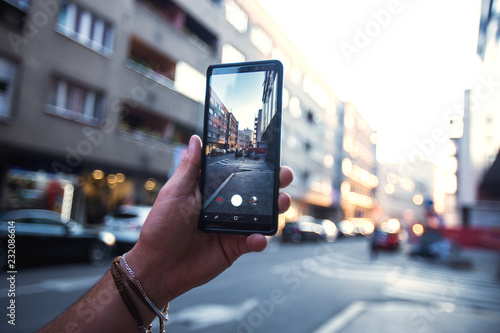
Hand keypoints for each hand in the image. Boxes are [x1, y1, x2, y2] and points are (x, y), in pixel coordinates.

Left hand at [126, 135, 292, 305]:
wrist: (158, 266)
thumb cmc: (161, 227)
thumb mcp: (175, 192)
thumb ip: (190, 167)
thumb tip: (195, 139)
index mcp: (211, 191)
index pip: (237, 174)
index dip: (253, 165)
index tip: (268, 154)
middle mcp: (225, 207)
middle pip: (255, 193)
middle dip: (273, 183)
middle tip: (283, 176)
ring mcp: (231, 227)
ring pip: (260, 215)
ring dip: (275, 208)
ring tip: (281, 202)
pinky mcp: (234, 247)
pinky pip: (253, 242)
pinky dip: (260, 240)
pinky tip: (258, 238)